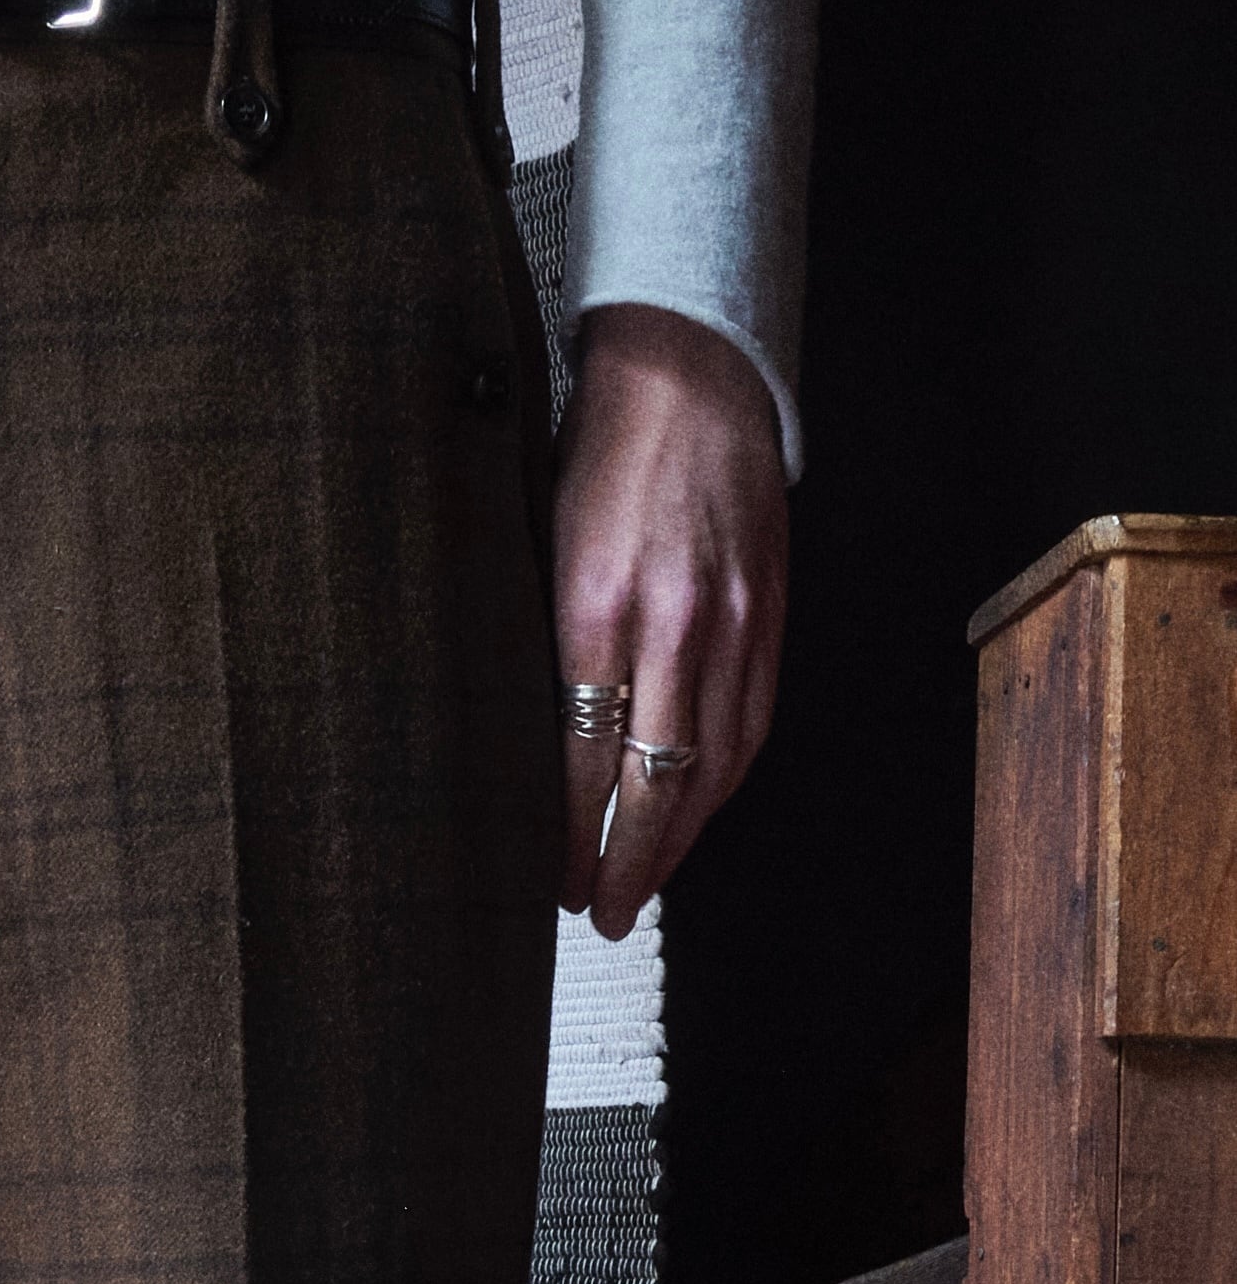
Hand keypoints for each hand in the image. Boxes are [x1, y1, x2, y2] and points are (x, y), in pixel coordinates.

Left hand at [552, 304, 788, 942]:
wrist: (692, 368)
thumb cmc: (598, 446)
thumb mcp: (536, 541)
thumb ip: (540, 642)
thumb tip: (513, 740)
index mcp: (596, 605)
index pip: (580, 761)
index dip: (568, 838)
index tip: (550, 881)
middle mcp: (672, 623)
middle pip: (655, 785)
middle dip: (627, 866)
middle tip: (600, 915)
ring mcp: (733, 622)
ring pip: (712, 768)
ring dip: (678, 841)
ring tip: (642, 886)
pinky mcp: (771, 614)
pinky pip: (750, 725)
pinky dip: (721, 785)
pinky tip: (695, 816)